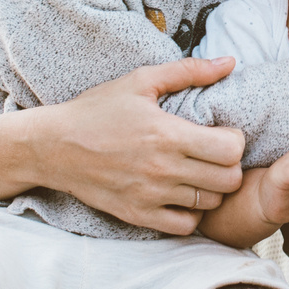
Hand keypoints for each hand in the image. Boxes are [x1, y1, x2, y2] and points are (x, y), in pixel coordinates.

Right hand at [46, 59, 247, 234]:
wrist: (53, 146)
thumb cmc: (97, 110)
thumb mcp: (141, 81)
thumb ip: (189, 71)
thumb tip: (230, 63)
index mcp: (167, 134)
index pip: (231, 150)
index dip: (235, 141)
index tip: (222, 133)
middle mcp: (163, 169)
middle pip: (228, 180)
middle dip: (230, 166)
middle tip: (214, 155)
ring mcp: (151, 195)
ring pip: (210, 204)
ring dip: (212, 189)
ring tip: (199, 173)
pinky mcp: (138, 215)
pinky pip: (184, 226)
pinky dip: (191, 213)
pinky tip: (182, 195)